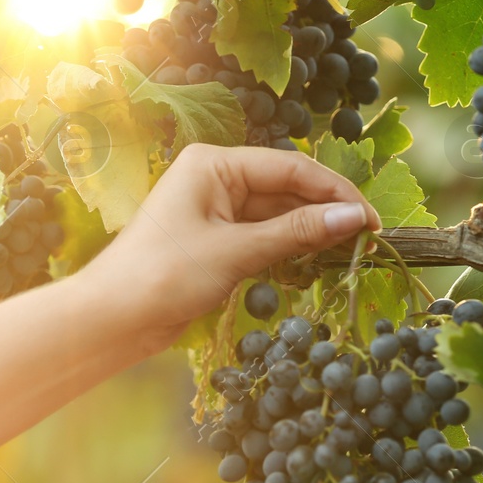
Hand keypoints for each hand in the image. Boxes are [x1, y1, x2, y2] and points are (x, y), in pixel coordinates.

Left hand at [79, 144, 381, 350]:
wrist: (111, 319)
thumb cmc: (162, 277)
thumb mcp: (235, 252)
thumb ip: (295, 233)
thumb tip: (351, 218)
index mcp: (213, 163)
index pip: (289, 167)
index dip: (334, 192)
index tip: (370, 219)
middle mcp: (215, 178)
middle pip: (286, 188)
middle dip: (326, 211)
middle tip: (368, 238)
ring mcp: (215, 209)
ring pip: (278, 213)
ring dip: (311, 231)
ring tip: (350, 251)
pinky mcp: (216, 240)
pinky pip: (264, 235)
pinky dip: (290, 247)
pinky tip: (317, 260)